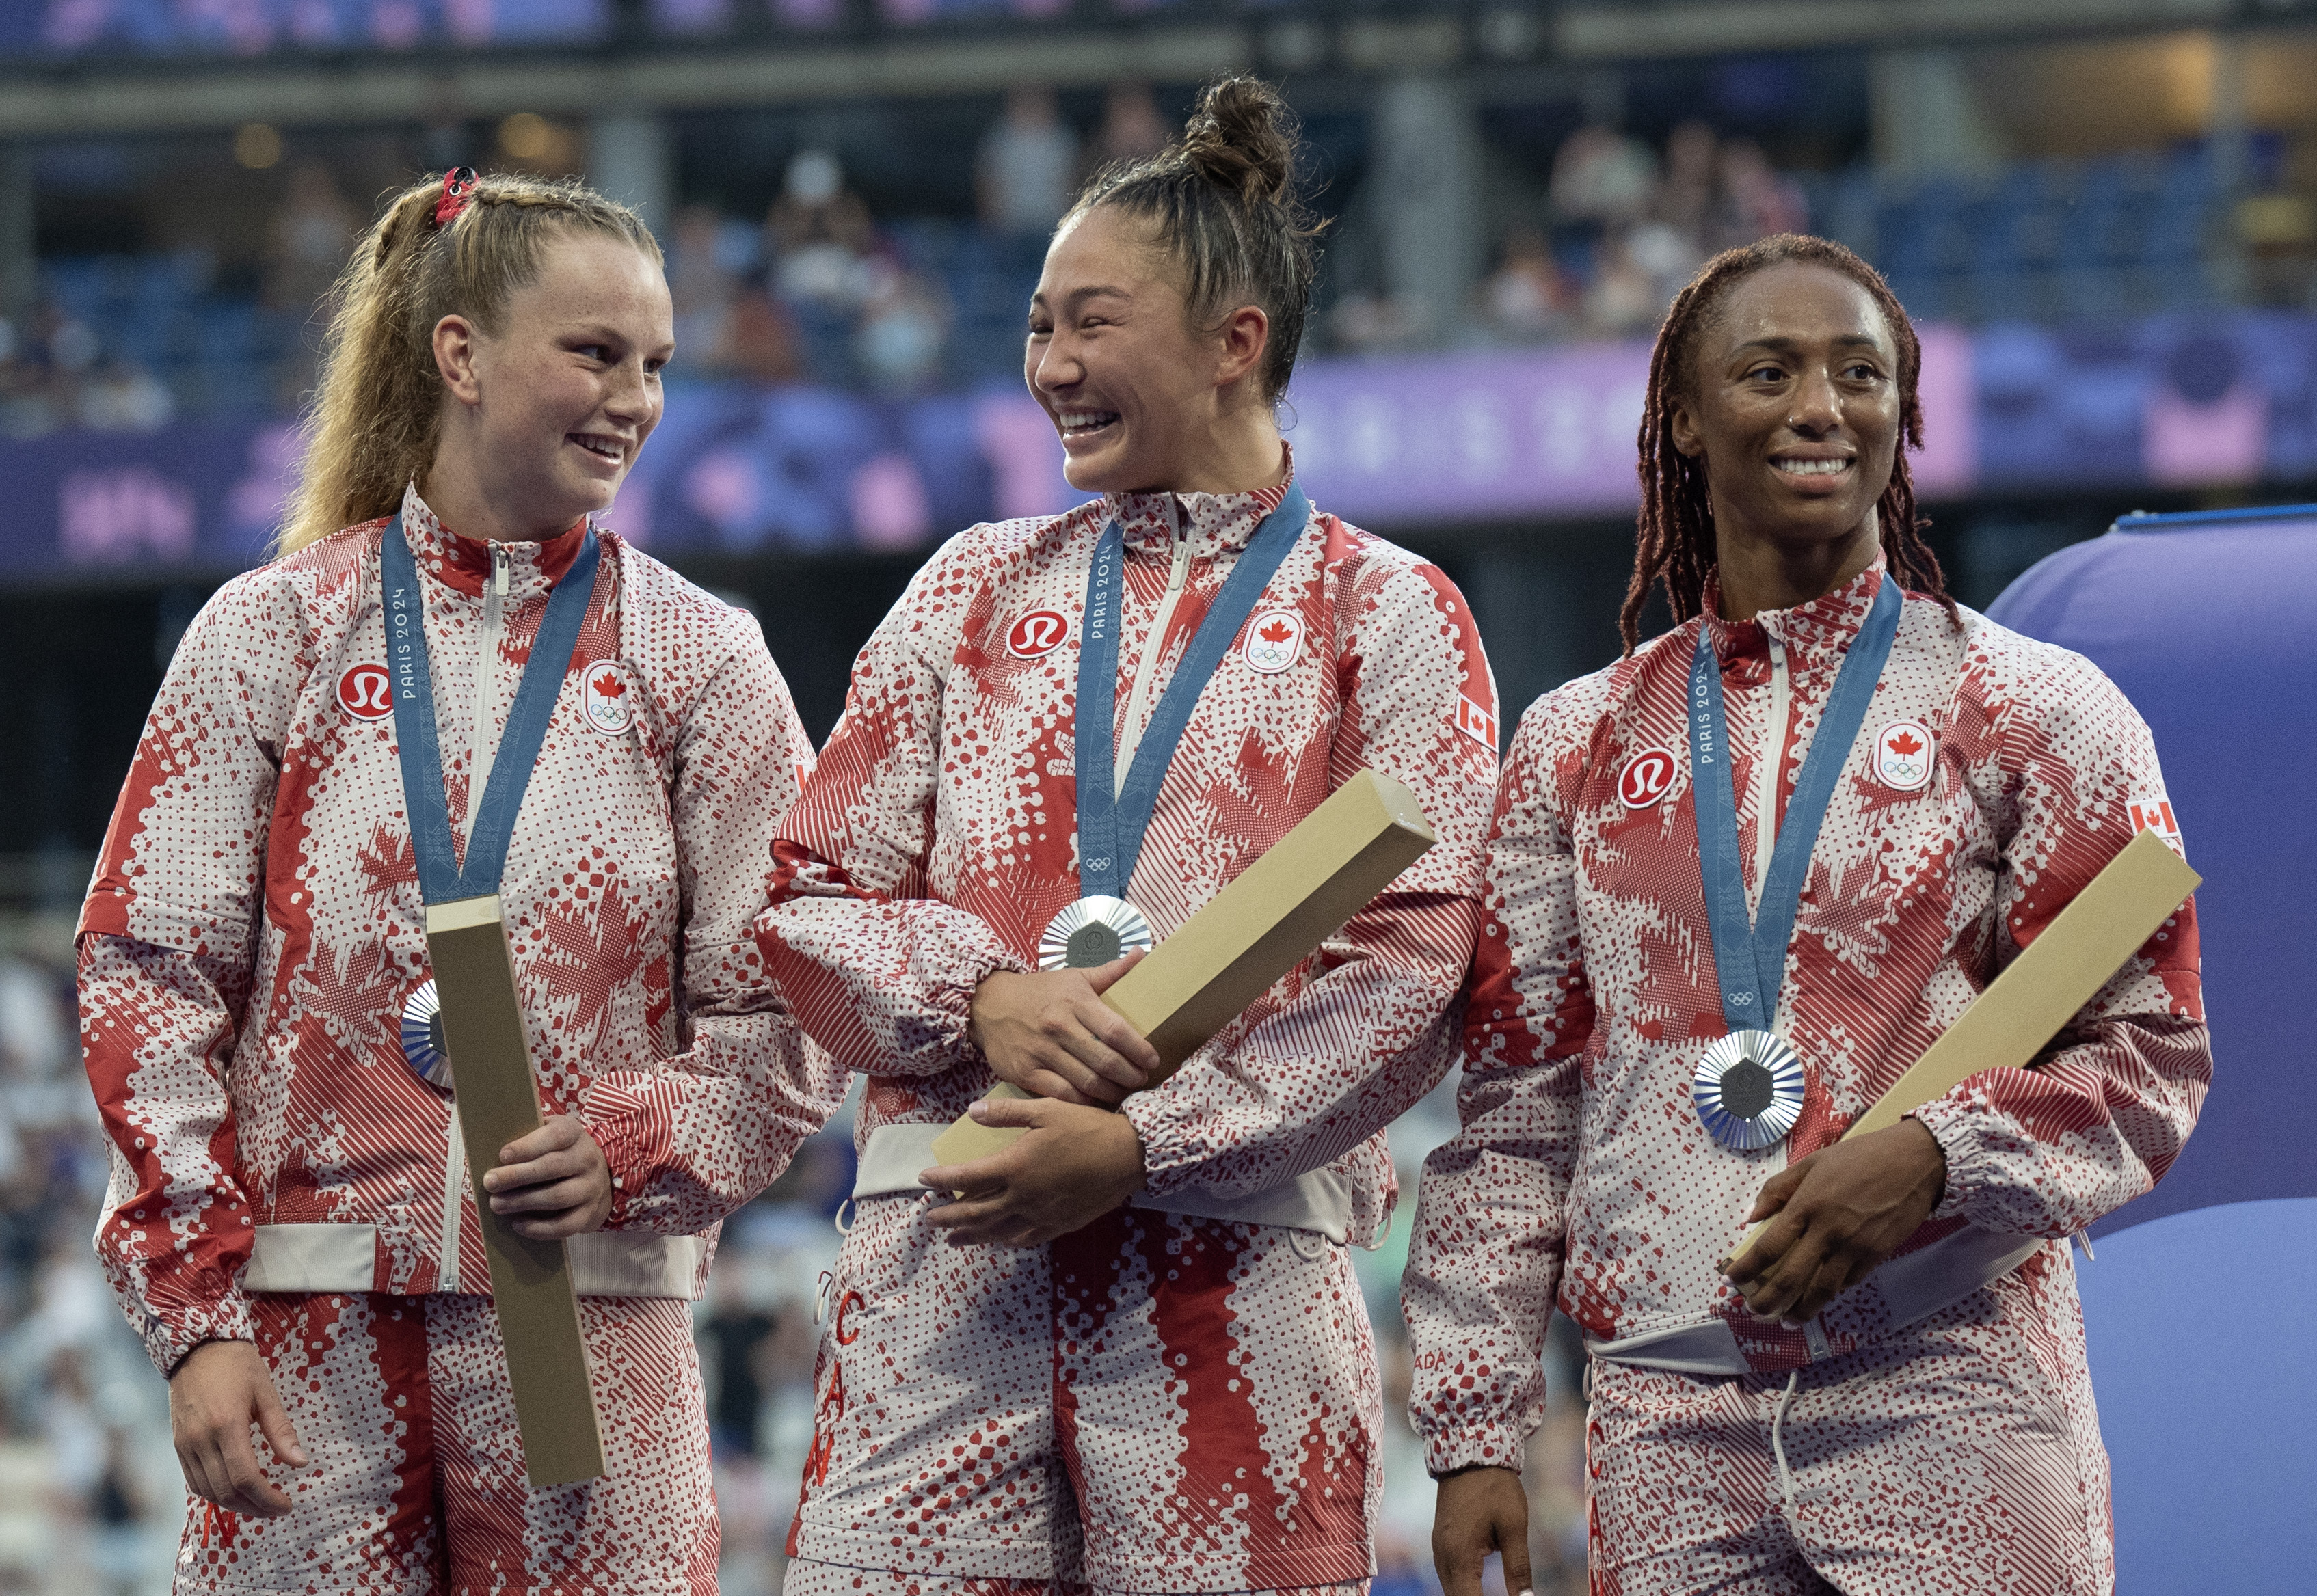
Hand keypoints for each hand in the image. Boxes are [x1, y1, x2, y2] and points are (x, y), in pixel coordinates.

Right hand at [169, 1339, 308, 1517]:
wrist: (197, 1348)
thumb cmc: (237, 1365)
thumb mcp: (266, 1393)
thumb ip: (281, 1430)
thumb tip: (299, 1463)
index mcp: (226, 1425)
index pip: (245, 1477)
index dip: (267, 1498)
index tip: (286, 1505)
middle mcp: (201, 1440)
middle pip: (226, 1491)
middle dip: (255, 1507)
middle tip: (278, 1509)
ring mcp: (185, 1445)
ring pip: (208, 1491)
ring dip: (235, 1505)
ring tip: (260, 1504)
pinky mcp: (178, 1445)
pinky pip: (194, 1481)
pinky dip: (215, 1494)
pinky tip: (235, 1492)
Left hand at [482, 1114, 612, 1238]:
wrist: (598, 1179)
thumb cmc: (560, 1154)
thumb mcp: (549, 1136)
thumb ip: (528, 1137)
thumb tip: (490, 1146)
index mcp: (575, 1134)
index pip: (556, 1136)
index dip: (528, 1146)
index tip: (502, 1155)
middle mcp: (588, 1159)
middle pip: (553, 1166)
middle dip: (517, 1176)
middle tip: (490, 1183)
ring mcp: (591, 1188)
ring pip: (558, 1196)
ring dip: (523, 1202)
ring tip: (497, 1205)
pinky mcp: (590, 1213)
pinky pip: (566, 1225)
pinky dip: (540, 1228)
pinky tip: (519, 1225)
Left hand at [920, 1094, 1146, 1246]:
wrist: (1130, 1155)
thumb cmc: (1087, 1127)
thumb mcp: (1046, 1109)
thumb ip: (1006, 1113)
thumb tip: (971, 1111)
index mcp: (1015, 1167)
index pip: (967, 1177)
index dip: (942, 1180)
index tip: (924, 1180)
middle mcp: (1023, 1196)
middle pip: (976, 1212)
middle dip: (949, 1216)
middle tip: (930, 1221)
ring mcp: (1042, 1214)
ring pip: (998, 1231)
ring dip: (973, 1235)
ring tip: (954, 1239)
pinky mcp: (1061, 1224)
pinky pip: (1028, 1237)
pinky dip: (1009, 1240)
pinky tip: (1002, 1241)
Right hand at [968, 954, 1160, 1106]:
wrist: (987, 1004)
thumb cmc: (1039, 991)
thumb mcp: (1073, 976)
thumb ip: (1110, 972)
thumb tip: (1143, 955)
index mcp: (1075, 1001)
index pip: (1115, 1030)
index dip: (1138, 1049)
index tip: (1153, 1060)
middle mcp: (1058, 1027)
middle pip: (1104, 1060)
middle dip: (1130, 1075)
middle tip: (1141, 1080)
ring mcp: (1041, 1051)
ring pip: (1086, 1082)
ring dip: (1111, 1092)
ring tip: (1124, 1093)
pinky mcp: (1025, 1072)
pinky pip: (1061, 1094)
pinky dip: (1083, 1102)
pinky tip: (1095, 1101)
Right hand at [1433, 1465, 1532, 1595]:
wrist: (1469, 1453)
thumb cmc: (1495, 1487)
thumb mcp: (1514, 1527)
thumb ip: (1518, 1568)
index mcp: (1460, 1555)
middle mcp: (1443, 1556)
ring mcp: (1438, 1548)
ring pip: (1450, 1588)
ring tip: (1489, 1594)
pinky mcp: (1440, 1541)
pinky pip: (1449, 1574)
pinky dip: (1463, 1586)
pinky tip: (1477, 1587)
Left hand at [1720, 1117, 1947, 1324]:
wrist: (1915, 1161)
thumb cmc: (1861, 1157)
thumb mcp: (1813, 1162)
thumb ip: (1779, 1188)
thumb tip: (1752, 1216)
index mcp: (1807, 1205)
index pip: (1769, 1246)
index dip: (1748, 1267)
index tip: (1732, 1279)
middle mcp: (1827, 1231)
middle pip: (1791, 1277)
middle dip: (1769, 1300)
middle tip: (1754, 1312)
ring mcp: (1854, 1247)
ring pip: (1822, 1289)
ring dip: (1801, 1310)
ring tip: (1786, 1321)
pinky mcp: (1877, 1255)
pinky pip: (1849, 1282)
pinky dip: (1832, 1292)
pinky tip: (1820, 1298)